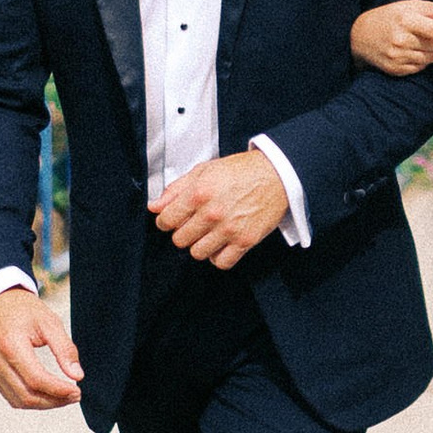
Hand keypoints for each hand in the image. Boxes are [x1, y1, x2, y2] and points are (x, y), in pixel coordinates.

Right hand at [0, 286, 82, 409]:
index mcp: (11, 345)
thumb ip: (64, 348)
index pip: (36, 379)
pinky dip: (31, 400)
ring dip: (44, 404)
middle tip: (75, 395)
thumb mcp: (48, 322)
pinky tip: (48, 394)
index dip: (58, 390)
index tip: (77, 390)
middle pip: (27, 395)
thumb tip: (77, 375)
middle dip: (54, 401)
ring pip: (18, 401)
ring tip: (64, 397)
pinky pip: (11, 396)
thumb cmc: (21, 309)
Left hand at [152, 146, 287, 269]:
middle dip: (183, 232)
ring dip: (199, 245)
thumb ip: (176, 189)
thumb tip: (155, 206)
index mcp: (199, 193)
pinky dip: (218, 256)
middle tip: (194, 224)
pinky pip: (221, 262)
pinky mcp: (245, 241)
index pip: (166, 220)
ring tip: (208, 233)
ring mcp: (229, 229)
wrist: (277, 175)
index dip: (166, 220)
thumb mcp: (205, 170)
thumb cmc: (242, 171)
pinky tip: (220, 244)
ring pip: (197, 253)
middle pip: (180, 240)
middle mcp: (212, 213)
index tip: (172, 219)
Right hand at [350, 0, 432, 76]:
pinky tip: (429, 52)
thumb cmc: (387, 17)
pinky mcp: (396, 69)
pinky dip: (428, 60)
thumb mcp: (407, 6)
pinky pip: (421, 67)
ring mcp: (398, 57)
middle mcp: (401, 41)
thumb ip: (432, 8)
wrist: (358, 37)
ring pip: (431, 58)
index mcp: (405, 21)